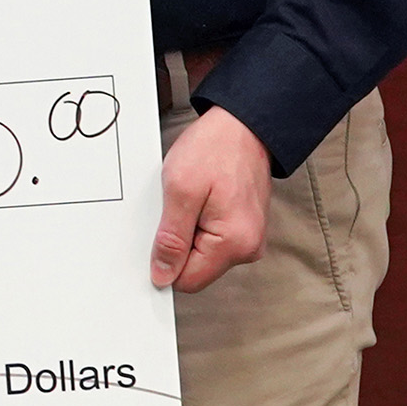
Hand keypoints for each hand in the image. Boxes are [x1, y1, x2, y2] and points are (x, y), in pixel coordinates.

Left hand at [150, 107, 270, 291]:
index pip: (187, 281)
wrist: (243, 124)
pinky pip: (210, 238)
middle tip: (177, 206)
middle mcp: (248, 248)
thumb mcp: (181, 190)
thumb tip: (162, 275)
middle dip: (177, 241)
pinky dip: (196, 221)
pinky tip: (198, 198)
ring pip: (200, 252)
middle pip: (194, 268)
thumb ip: (171, 239)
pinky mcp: (243, 228)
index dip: (165, 261)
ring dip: (186, 229)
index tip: (159, 234)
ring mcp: (248, 238)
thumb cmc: (215, 149)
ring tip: (189, 198)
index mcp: (235, 244)